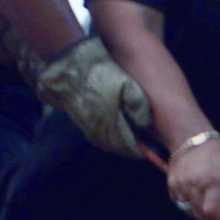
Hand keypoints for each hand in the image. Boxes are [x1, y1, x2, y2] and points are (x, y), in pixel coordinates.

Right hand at [31, 35, 151, 158]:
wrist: (69, 68)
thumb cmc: (100, 74)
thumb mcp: (126, 84)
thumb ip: (139, 106)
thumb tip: (144, 124)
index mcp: (112, 126)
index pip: (130, 148)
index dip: (142, 150)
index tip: (150, 149)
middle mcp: (99, 133)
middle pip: (119, 149)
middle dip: (131, 148)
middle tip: (142, 143)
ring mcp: (87, 129)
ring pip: (107, 145)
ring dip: (119, 144)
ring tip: (130, 137)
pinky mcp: (79, 123)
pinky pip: (97, 138)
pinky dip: (108, 138)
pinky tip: (114, 129)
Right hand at [167, 133, 219, 219]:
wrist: (194, 139)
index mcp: (214, 183)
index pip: (211, 212)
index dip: (216, 219)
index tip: (219, 216)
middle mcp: (196, 185)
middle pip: (199, 215)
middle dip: (207, 215)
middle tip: (211, 207)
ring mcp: (181, 184)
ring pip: (188, 210)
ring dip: (196, 208)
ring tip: (202, 195)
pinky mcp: (171, 183)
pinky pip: (179, 202)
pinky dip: (186, 201)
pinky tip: (192, 189)